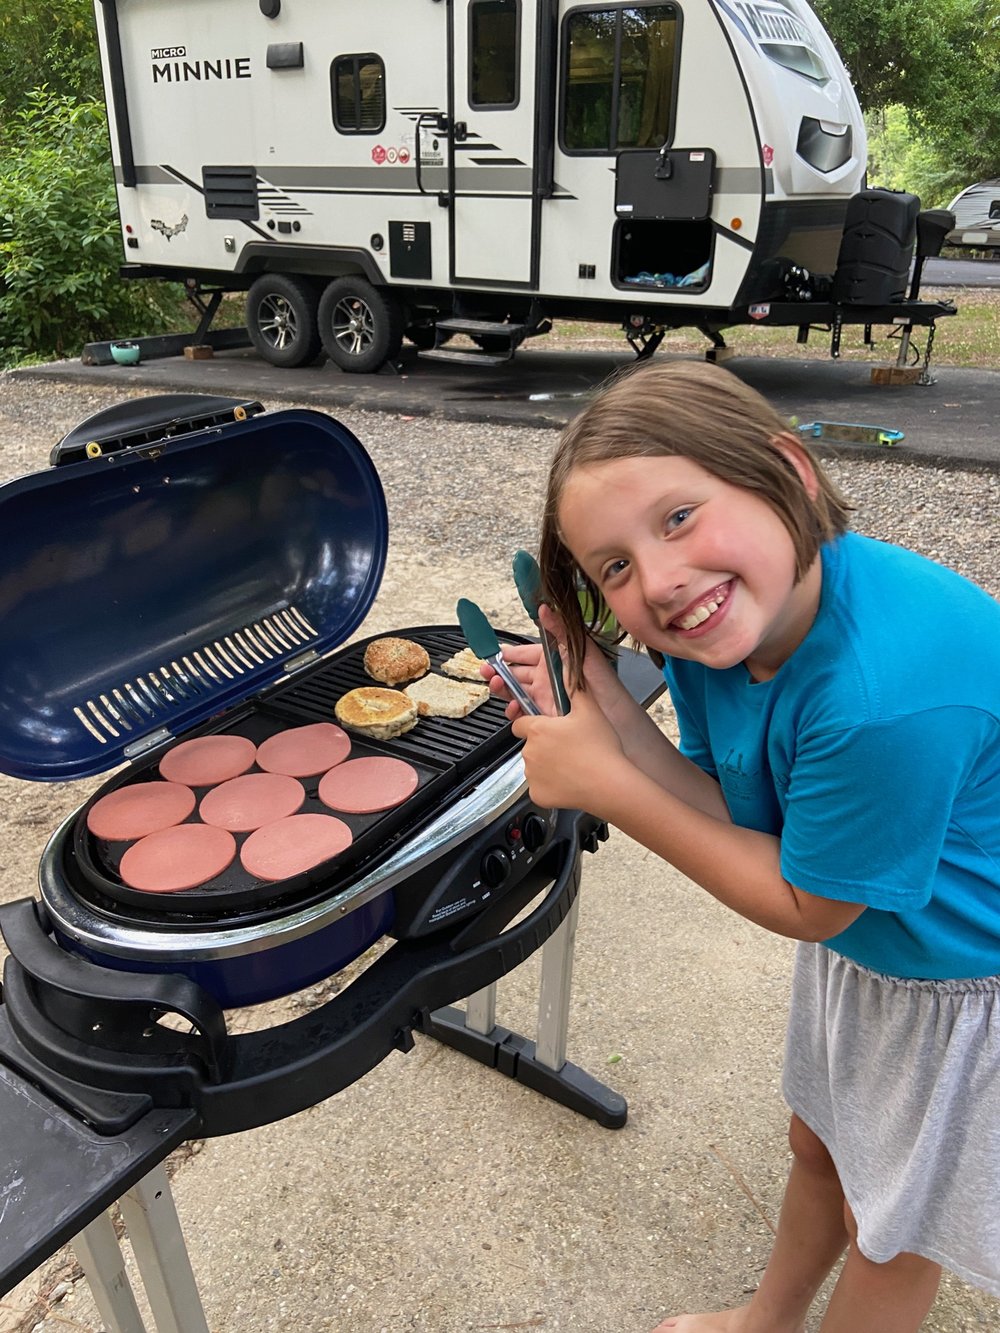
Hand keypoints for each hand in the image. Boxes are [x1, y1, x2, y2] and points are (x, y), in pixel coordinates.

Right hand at [483, 605, 623, 721]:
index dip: (509, 653)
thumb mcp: (581, 651)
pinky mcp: (545, 716)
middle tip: (486, 669)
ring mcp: (546, 697)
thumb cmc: (604, 685)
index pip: (526, 653)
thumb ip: (560, 630)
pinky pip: (523, 713)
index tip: (493, 652)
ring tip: (495, 684)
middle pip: (516, 672)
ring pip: (515, 691)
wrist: (615, 718)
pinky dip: (514, 711)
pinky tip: (513, 707)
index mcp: (556, 659)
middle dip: (499, 670)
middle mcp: (549, 677)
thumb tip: (545, 608)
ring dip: (502, 688)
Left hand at [511, 684, 628, 814]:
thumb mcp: (589, 710)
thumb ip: (574, 685)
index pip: (520, 723)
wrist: (609, 784)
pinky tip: (569, 781)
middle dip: (544, 746)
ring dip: (547, 766)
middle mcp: (529, 752)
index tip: (548, 730)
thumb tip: (569, 662)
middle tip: (568, 748)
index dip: (534, 725)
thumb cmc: (601, 749)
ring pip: (534, 767)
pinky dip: (550, 786)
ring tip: (572, 765)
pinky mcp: (537, 795)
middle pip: (530, 746)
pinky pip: (540, 788)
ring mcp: (532, 775)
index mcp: (537, 729)